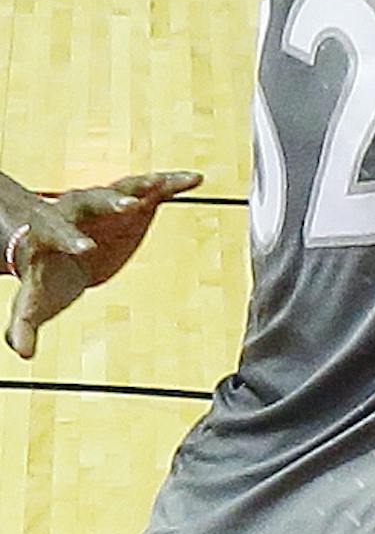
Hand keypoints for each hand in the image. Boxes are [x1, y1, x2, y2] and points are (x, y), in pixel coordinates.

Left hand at [7, 171, 201, 358]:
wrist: (58, 245)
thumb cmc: (44, 272)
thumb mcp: (34, 299)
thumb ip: (23, 323)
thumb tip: (22, 352)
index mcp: (49, 231)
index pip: (58, 232)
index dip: (72, 239)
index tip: (87, 249)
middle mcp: (76, 208)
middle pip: (92, 199)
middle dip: (110, 202)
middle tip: (129, 206)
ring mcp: (104, 201)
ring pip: (122, 186)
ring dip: (142, 185)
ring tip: (162, 184)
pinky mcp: (129, 200)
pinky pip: (151, 188)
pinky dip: (170, 183)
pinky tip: (194, 180)